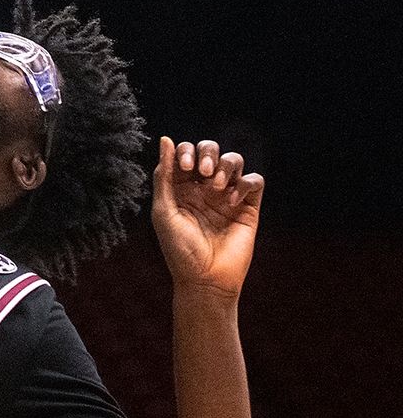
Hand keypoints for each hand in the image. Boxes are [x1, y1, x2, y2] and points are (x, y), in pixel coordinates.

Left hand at [150, 137, 263, 301]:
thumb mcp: (163, 210)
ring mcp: (227, 196)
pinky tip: (232, 200)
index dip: (185, 152)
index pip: (185, 153)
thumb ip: (164, 175)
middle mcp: (204, 187)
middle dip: (207, 153)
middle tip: (202, 173)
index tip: (185, 169)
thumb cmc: (179, 248)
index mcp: (181, 186)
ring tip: (216, 187)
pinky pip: (254, 181)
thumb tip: (164, 139)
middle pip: (210, 150)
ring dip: (225, 165)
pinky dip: (245, 183)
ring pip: (233, 160)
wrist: (205, 278)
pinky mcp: (248, 208)